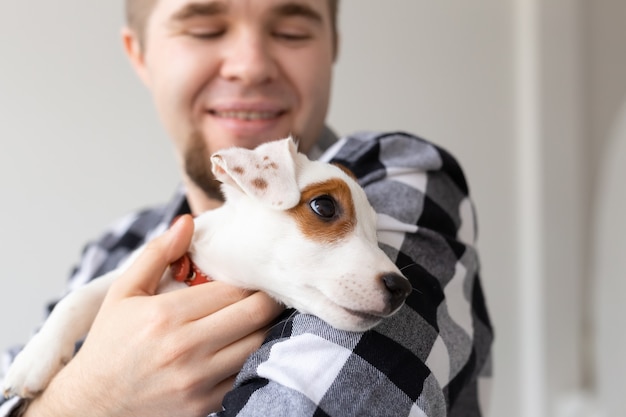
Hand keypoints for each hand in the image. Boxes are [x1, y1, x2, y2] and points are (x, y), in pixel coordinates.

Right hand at [24, 215, 283, 416]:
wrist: (94, 402)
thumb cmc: (110, 343)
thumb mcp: (124, 292)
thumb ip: (157, 254)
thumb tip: (187, 222)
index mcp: (166, 315)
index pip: (232, 288)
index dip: (250, 278)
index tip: (255, 272)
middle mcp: (185, 347)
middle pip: (254, 313)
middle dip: (268, 298)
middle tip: (269, 290)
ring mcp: (197, 379)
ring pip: (257, 343)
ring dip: (265, 326)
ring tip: (261, 314)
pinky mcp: (204, 403)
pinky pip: (245, 373)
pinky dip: (252, 356)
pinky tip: (244, 343)